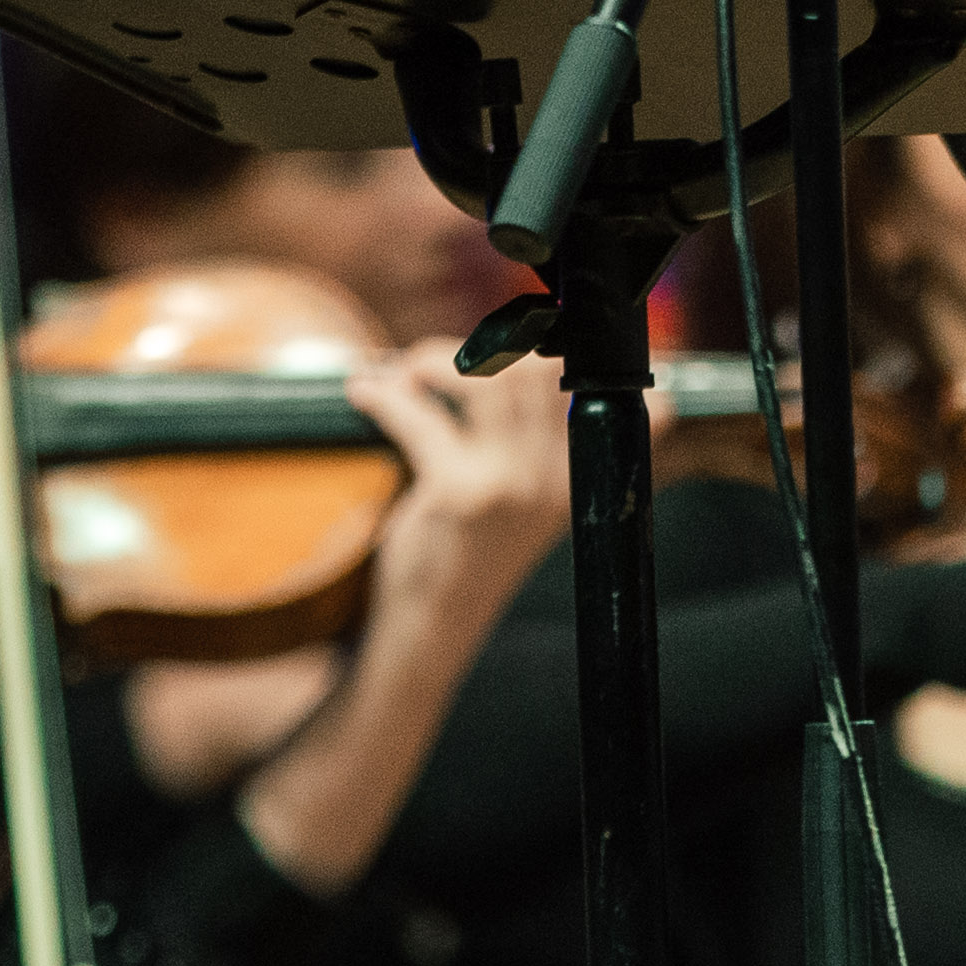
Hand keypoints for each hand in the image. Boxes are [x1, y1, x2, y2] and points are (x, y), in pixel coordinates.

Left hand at [350, 337, 568, 634]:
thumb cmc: (472, 553)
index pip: (601, 390)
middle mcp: (554, 480)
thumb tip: (516, 358)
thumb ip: (537, 442)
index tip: (513, 339)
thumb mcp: (528, 501)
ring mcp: (508, 486)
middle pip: (533, 370)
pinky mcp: (456, 494)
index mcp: (578, 478)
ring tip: (407, 374)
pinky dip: (386, 397)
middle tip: (437, 361)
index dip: (557, 350)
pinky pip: (420, 416)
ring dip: (434, 362)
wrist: (434, 625)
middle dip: (480, 348)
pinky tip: (364, 393)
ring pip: (487, 380)